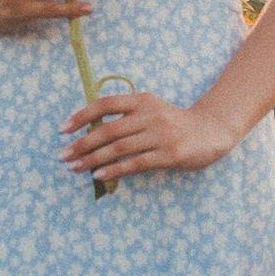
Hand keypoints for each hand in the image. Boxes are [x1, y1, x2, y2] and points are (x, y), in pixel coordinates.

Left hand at [63, 86, 238, 181]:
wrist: (211, 131)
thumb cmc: (173, 123)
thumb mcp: (151, 110)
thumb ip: (125, 116)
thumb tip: (89, 132)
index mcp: (142, 100)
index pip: (105, 104)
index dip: (81, 116)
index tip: (63, 130)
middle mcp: (150, 114)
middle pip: (108, 130)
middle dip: (82, 144)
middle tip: (64, 156)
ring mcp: (160, 135)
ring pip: (118, 148)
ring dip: (93, 159)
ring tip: (76, 168)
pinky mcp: (169, 154)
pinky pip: (136, 163)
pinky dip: (114, 169)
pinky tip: (99, 175)